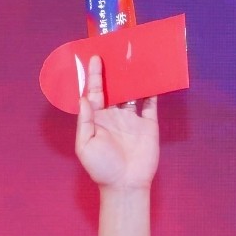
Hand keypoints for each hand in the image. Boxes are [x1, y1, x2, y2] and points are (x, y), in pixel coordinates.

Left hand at [75, 57, 158, 193]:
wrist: (125, 185)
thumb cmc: (101, 167)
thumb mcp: (85, 145)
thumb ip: (84, 121)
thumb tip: (83, 97)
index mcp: (97, 119)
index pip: (95, 92)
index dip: (95, 75)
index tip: (94, 58)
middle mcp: (114, 116)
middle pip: (114, 88)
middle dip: (114, 71)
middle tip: (116, 51)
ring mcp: (132, 119)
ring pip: (133, 93)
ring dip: (133, 78)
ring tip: (134, 58)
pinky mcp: (148, 124)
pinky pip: (151, 104)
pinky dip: (152, 90)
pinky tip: (152, 76)